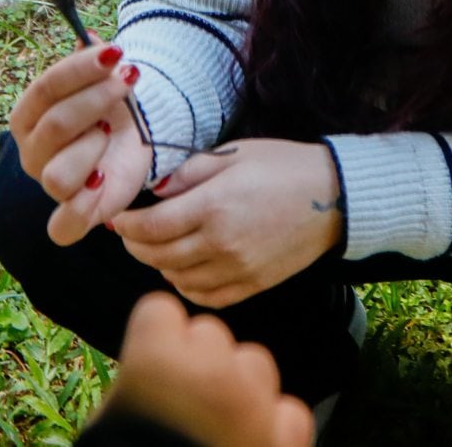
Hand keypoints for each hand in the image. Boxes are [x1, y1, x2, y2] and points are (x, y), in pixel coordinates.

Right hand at [6, 38, 153, 244]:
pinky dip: (80, 209)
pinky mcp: (73, 216)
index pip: (45, 88)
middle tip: (127, 80)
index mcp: (27, 115)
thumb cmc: (107, 105)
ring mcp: (49, 184)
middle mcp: (32, 152)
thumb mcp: (100, 78)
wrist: (130, 137)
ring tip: (110, 132)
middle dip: (97, 98)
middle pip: (56, 125)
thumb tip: (88, 37)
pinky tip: (103, 177)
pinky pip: (62, 227)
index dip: (79, 69)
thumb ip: (90, 59)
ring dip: (91, 148)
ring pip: (57, 175)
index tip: (115, 53)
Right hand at [97, 292, 313, 446]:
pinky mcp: (285, 440)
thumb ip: (133, 385)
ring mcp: (254, 405)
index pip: (160, 311)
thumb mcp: (106, 423)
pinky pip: (289, 410)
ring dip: (238, 384)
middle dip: (196, 359)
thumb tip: (146, 375)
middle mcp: (211, 371)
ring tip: (217, 421)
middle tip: (179, 401)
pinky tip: (251, 440)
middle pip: (209, 334)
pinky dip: (275, 423)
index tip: (148, 366)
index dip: (153, 339)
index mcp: (157, 359)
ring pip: (254, 362)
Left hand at [111, 139, 341, 308]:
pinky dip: (186, 287)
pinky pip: (207, 297)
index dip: (127, 226)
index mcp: (214, 205)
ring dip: (159, 266)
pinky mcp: (253, 285)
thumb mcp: (232, 154)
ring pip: (178, 280)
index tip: (117, 219)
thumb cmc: (282, 166)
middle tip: (131, 234)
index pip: (152, 227)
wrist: (334, 196)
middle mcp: (222, 243)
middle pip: (159, 257)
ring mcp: (238, 269)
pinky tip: (183, 270)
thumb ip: (188, 174)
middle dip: (136, 246)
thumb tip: (154, 192)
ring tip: (156, 249)